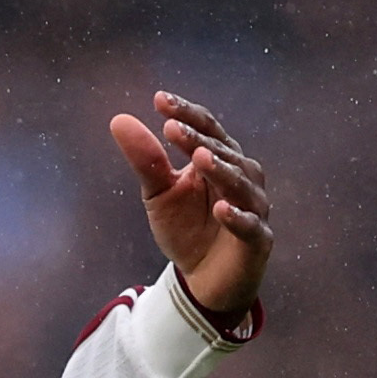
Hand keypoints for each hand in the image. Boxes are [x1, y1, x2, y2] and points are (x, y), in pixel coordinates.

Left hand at [110, 92, 272, 314]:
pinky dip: (238, 217)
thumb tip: (119, 120)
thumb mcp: (158, 193)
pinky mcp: (257, 240)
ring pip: (240, 184)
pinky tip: (221, 208)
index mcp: (219, 159)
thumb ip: (145, 159)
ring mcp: (253, 207)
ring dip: (221, 170)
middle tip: (172, 128)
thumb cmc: (186, 227)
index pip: (206, 129)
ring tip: (199, 157)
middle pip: (223, 152)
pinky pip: (250, 225)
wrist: (202, 277)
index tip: (159, 100)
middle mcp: (242, 177)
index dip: (185, 114)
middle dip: (198, 139)